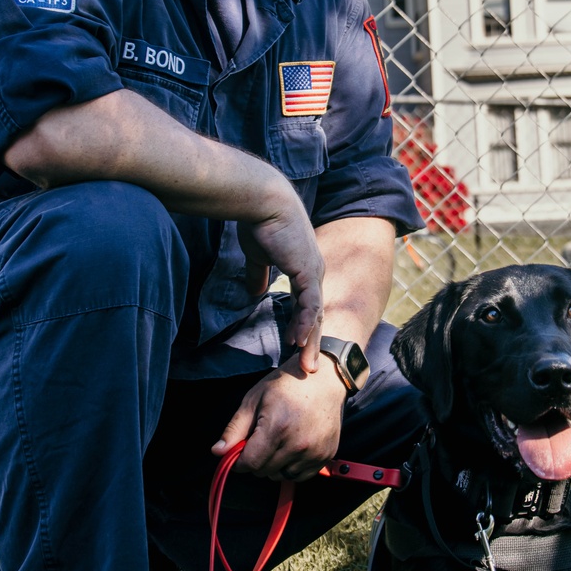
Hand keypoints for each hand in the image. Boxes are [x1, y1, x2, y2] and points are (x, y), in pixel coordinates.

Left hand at [211, 355, 348, 481]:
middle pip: (264, 471)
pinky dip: (292, 468)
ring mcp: (315, 451)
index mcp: (277, 427)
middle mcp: (298, 443)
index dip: (240, 461)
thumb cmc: (286, 386)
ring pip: (281, 476)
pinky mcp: (326, 455)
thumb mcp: (254, 400)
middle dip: (256, 460)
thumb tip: (218, 451)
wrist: (324, 380)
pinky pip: (300, 476)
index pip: (251, 463)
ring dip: (274, 465)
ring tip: (278, 442)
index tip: (240, 452)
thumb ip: (235, 428)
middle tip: (261, 440)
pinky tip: (292, 448)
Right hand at [237, 191, 324, 373]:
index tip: (296, 349)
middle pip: (316, 315)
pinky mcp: (306, 270)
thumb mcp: (258, 257)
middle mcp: (314, 273)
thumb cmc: (260, 224)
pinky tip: (299, 340)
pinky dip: (304, 322)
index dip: (303, 328)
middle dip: (312, 343)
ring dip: (310, 340)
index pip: (307, 306)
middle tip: (308, 368)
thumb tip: (254, 294)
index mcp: (305, 270)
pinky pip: (308, 303)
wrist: (263, 201)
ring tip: (306, 364)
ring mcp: (313, 272)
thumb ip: (259, 276)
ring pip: (315, 314)